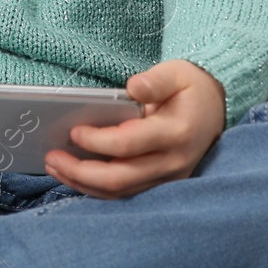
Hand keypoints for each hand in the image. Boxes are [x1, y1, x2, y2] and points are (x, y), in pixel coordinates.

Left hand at [43, 60, 225, 199]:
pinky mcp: (160, 185)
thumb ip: (155, 80)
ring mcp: (168, 178)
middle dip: (81, 171)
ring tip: (55, 167)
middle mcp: (173, 162)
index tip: (74, 131)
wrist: (215, 110)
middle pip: (120, 178)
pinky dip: (96, 189)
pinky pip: (124, 194)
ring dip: (83, 183)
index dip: (98, 141)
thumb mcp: (176, 73)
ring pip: (120, 192)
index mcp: (176, 132)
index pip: (129, 143)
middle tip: (52, 157)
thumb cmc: (190, 89)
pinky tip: (74, 176)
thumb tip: (133, 87)